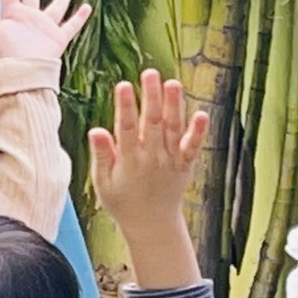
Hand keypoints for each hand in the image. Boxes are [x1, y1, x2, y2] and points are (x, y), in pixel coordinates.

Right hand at [89, 70, 205, 290]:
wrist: (152, 224)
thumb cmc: (122, 201)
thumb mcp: (103, 182)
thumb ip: (101, 156)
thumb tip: (96, 130)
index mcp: (129, 161)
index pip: (126, 129)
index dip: (125, 107)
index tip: (123, 86)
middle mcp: (151, 158)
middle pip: (151, 123)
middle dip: (151, 97)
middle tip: (150, 73)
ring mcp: (170, 161)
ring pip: (172, 129)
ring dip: (174, 106)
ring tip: (172, 83)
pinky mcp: (185, 164)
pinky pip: (193, 147)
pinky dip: (198, 133)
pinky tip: (202, 115)